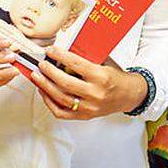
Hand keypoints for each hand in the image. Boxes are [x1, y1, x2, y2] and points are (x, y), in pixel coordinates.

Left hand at [29, 46, 146, 120]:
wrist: (130, 95)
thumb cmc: (116, 77)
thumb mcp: (104, 63)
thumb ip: (85, 58)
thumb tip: (62, 52)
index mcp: (101, 77)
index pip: (75, 64)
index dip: (60, 56)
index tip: (51, 51)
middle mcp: (95, 94)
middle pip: (65, 83)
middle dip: (49, 72)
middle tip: (41, 64)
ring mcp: (90, 107)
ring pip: (61, 98)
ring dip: (45, 86)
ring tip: (37, 77)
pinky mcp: (85, 116)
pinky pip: (62, 112)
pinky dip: (49, 103)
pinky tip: (44, 92)